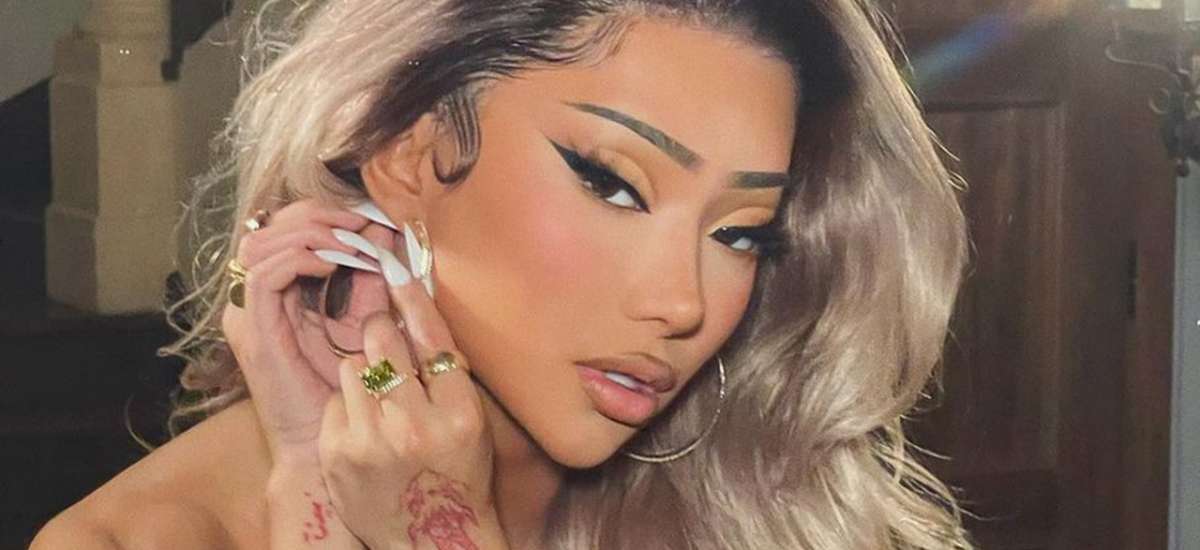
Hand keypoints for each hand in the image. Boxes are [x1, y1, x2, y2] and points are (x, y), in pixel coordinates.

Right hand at [220, 199, 372, 463]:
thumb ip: (371, 276)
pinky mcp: (253, 330)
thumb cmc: (349, 384)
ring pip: (261, 243)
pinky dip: (300, 259)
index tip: (369, 218)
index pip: (285, 227)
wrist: (328, 440)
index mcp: (279, 290)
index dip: (324, 213)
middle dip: (319, 216)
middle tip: (361, 224)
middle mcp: (255, 296)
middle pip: (269, 226)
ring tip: (351, 243)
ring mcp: (248, 312)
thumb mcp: (365, 317)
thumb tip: (387, 229)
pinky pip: (264, 275)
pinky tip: (333, 265)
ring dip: (311, 234)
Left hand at [318, 240, 505, 549]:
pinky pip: (336, 400)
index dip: (411, 298)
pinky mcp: (337, 456)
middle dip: (381, 334)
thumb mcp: (470, 420)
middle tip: (386, 343)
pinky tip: (365, 427)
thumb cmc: (458, 472)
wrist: (431, 540)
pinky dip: (348, 406)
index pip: (431, 338)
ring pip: (352, 367)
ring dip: (364, 372)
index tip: (394, 267)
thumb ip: (447, 370)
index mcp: (458, 414)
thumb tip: (414, 308)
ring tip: (380, 399)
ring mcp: (369, 443)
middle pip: (382, 343)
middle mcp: (413, 427)